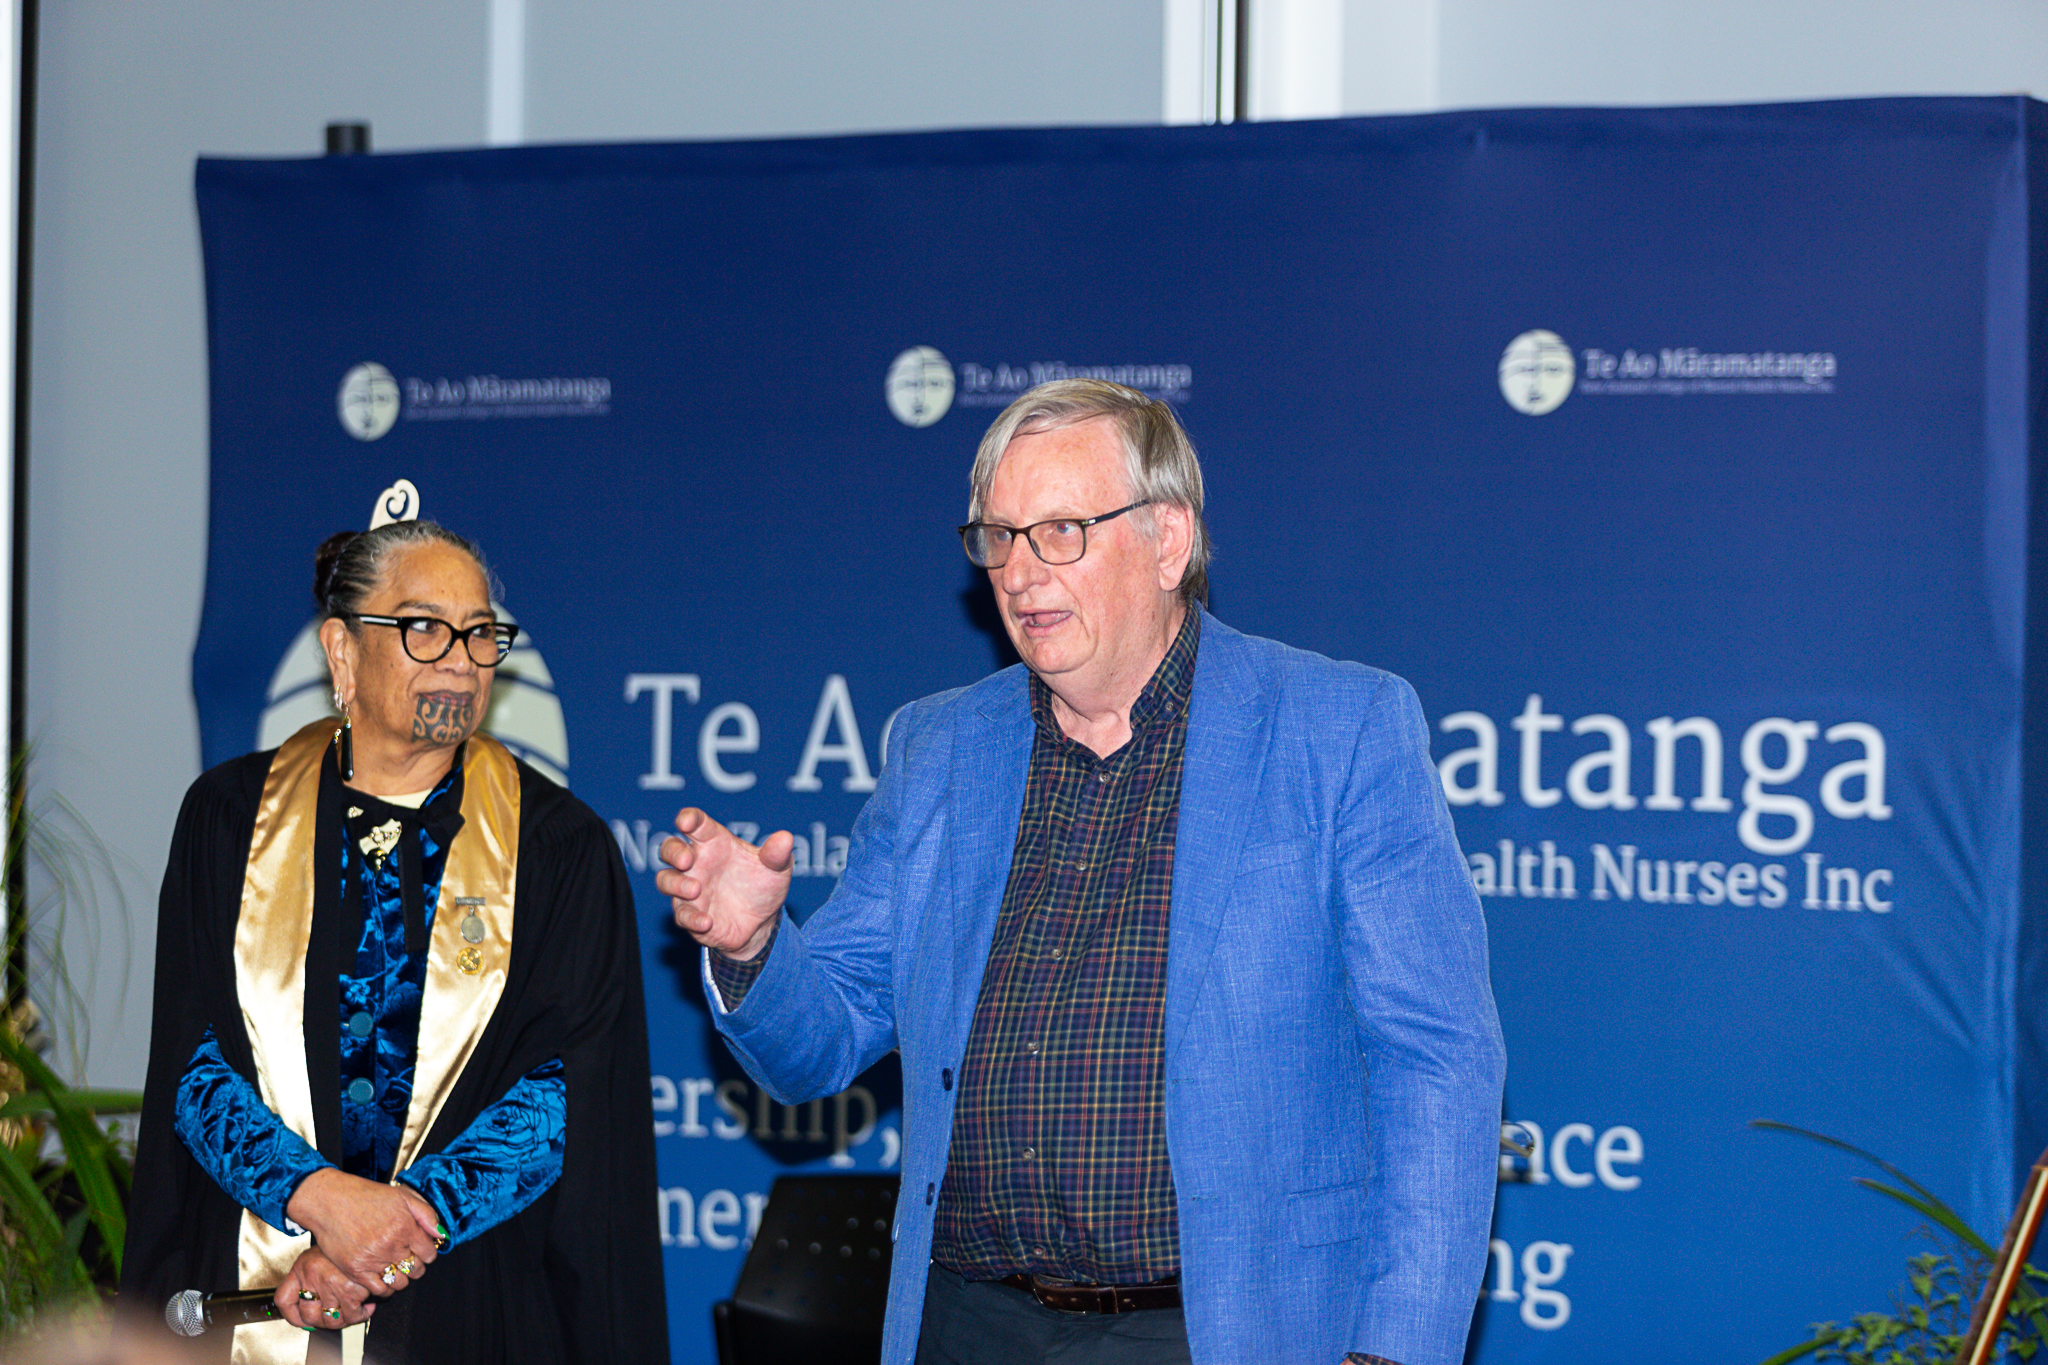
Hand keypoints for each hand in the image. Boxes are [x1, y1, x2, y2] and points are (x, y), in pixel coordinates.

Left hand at [275, 1247, 372, 1329]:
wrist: (366, 1227)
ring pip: (332, 1320)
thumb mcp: (320, 1253)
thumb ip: (310, 1278)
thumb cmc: (344, 1245)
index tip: (302, 1320)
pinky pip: (353, 1315)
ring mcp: (332, 1285)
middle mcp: (313, 1276)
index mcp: (302, 1267)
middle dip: (322, 1322)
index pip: (283, 1300)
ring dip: (343, 1320)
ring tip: (351, 1312)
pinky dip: (361, 1315)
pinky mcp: (352, 1290)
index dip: (291, 1315)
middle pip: (309, 1316)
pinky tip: (367, 1306)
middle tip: (334, 1315)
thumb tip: (309, 1312)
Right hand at [285, 1169, 442, 1297]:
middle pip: (415, 1270)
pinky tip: (383, 1276)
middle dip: (416, 1266)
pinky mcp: (355, 1270)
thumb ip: (427, 1215)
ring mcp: (372, 1259)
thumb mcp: (402, 1196)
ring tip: (396, 1268)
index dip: (428, 1253)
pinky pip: (378, 1289)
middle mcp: (390, 1245)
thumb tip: (441, 1235)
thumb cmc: (366, 1196)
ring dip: (401, 1278)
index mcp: (405, 1227)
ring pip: (399, 1282)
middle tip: (410, 1260)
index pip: (429, 1254)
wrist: (331, 1201)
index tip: (422, 1251)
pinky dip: (385, 1287)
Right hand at [657, 808, 792, 960]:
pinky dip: (691, 918)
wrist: (763, 922)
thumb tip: (786, 838)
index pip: (695, 823)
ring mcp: (689, 889)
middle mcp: (696, 863)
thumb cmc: (763, 885)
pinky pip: (681, 915)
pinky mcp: (690, 915)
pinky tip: (707, 921)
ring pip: (666, 880)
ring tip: (696, 890)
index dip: (688, 818)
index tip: (687, 822)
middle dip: (673, 851)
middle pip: (669, 848)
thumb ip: (777, 854)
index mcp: (714, 843)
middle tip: (687, 859)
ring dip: (676, 884)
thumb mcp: (777, 869)